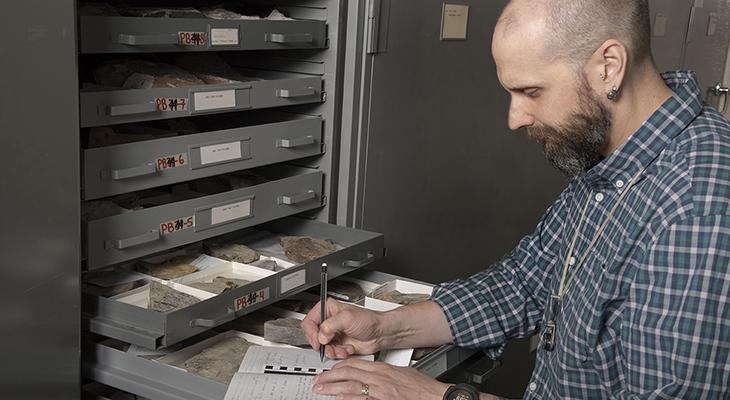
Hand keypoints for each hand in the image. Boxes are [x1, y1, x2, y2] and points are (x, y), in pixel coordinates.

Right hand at [301, 298, 384, 358]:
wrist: (380, 333)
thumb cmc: (369, 320)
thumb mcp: (347, 318)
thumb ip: (330, 325)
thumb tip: (320, 335)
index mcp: (328, 309)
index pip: (309, 321)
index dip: (311, 333)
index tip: (317, 341)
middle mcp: (329, 321)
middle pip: (314, 336)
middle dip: (323, 344)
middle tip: (330, 346)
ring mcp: (333, 333)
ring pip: (322, 346)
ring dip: (332, 350)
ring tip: (342, 349)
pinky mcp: (338, 344)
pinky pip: (331, 352)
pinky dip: (339, 353)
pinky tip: (348, 349)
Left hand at [312, 358, 448, 399]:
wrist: (433, 395)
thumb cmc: (420, 386)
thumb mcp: (400, 373)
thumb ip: (383, 374)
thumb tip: (370, 376)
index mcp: (382, 369)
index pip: (354, 364)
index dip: (338, 367)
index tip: (329, 371)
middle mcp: (379, 378)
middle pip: (348, 373)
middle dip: (330, 377)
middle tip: (317, 381)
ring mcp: (380, 391)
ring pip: (351, 386)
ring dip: (333, 388)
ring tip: (321, 389)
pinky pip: (362, 399)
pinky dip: (349, 399)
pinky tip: (339, 399)